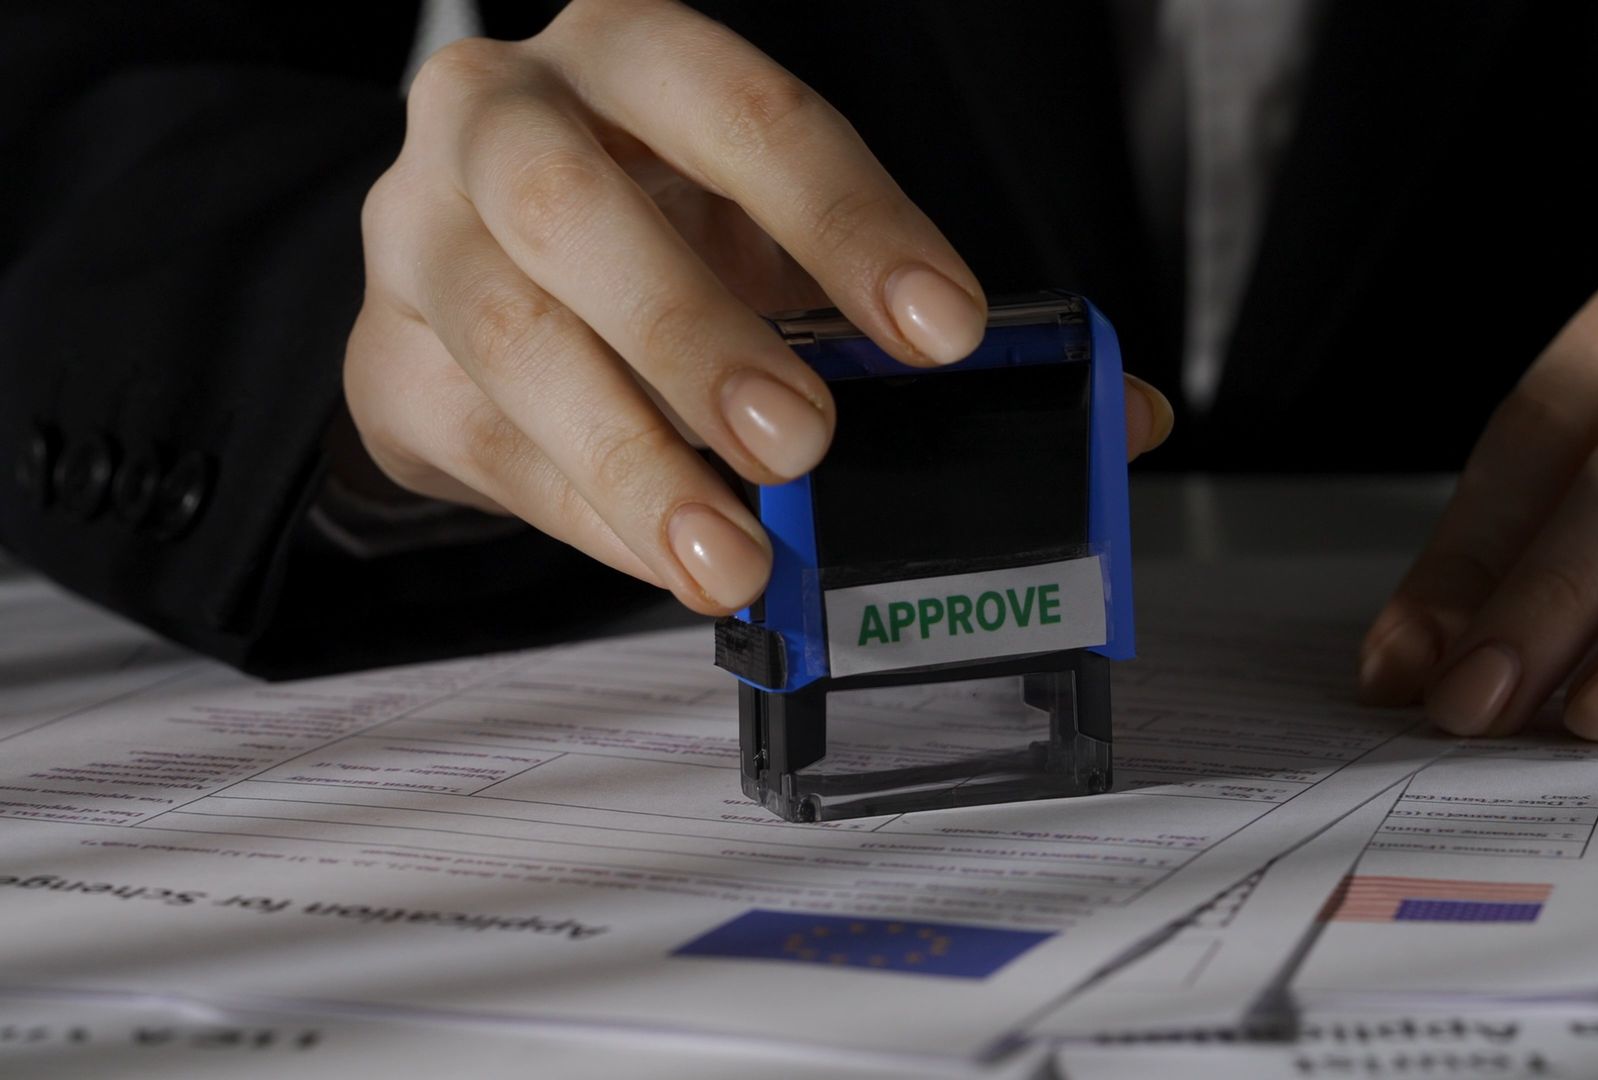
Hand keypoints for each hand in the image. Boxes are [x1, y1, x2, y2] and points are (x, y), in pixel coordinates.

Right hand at [344, 0, 1173, 614]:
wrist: (486, 275)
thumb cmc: (667, 237)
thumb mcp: (785, 236)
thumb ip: (924, 313)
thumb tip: (1112, 415)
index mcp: (632, 54)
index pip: (748, 110)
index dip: (851, 220)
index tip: (941, 328)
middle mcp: (503, 120)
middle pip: (578, 212)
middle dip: (696, 333)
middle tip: (803, 440)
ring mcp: (421, 239)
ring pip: (512, 344)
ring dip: (633, 462)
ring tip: (737, 554)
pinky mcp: (385, 364)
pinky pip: (490, 453)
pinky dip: (593, 519)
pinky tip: (675, 560)